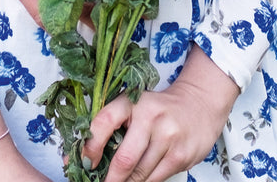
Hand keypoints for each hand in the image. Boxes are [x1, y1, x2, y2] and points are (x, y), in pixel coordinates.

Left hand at [83, 46, 239, 181]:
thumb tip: (76, 158)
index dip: (90, 147)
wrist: (200, 103)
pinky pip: (155, 180)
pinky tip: (140, 178)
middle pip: (124, 160)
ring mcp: (168, 137)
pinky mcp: (180, 155)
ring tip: (121, 180)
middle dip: (109, 180)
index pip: (104, 122)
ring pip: (139, 175)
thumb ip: (110, 127)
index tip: (84, 163)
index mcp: (134, 102)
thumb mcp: (135, 107)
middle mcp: (151, 117)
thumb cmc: (159, 108)